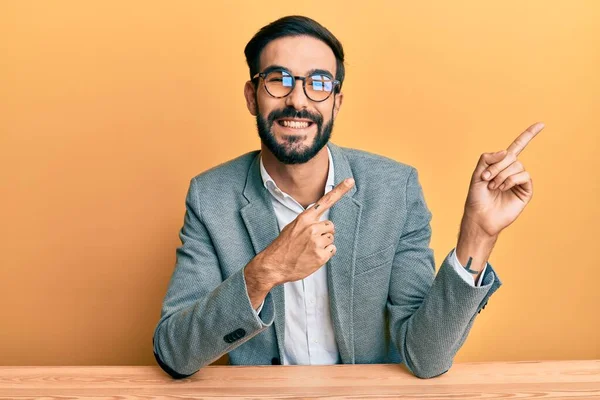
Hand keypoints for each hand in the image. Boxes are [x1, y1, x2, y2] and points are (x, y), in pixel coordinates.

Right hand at [257, 177, 354, 286]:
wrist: (274, 265)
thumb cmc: (282, 247)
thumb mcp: (292, 227)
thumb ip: (307, 222)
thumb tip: (319, 222)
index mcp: (304, 218)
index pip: (325, 201)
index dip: (340, 190)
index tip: (350, 181)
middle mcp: (312, 228)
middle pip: (331, 226)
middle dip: (324, 233)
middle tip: (311, 241)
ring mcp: (317, 242)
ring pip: (331, 238)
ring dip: (323, 244)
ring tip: (309, 249)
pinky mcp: (321, 255)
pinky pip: (332, 250)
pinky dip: (325, 254)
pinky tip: (312, 257)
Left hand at [463, 122, 544, 237]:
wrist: (480, 216)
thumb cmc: (476, 197)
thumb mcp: (476, 174)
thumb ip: (487, 159)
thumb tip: (507, 152)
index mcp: (501, 165)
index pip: (517, 147)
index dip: (528, 135)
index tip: (541, 124)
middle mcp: (512, 171)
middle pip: (512, 156)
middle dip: (497, 166)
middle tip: (486, 178)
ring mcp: (519, 181)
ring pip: (517, 166)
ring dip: (502, 175)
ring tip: (493, 186)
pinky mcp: (525, 191)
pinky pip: (524, 176)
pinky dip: (511, 180)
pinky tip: (502, 188)